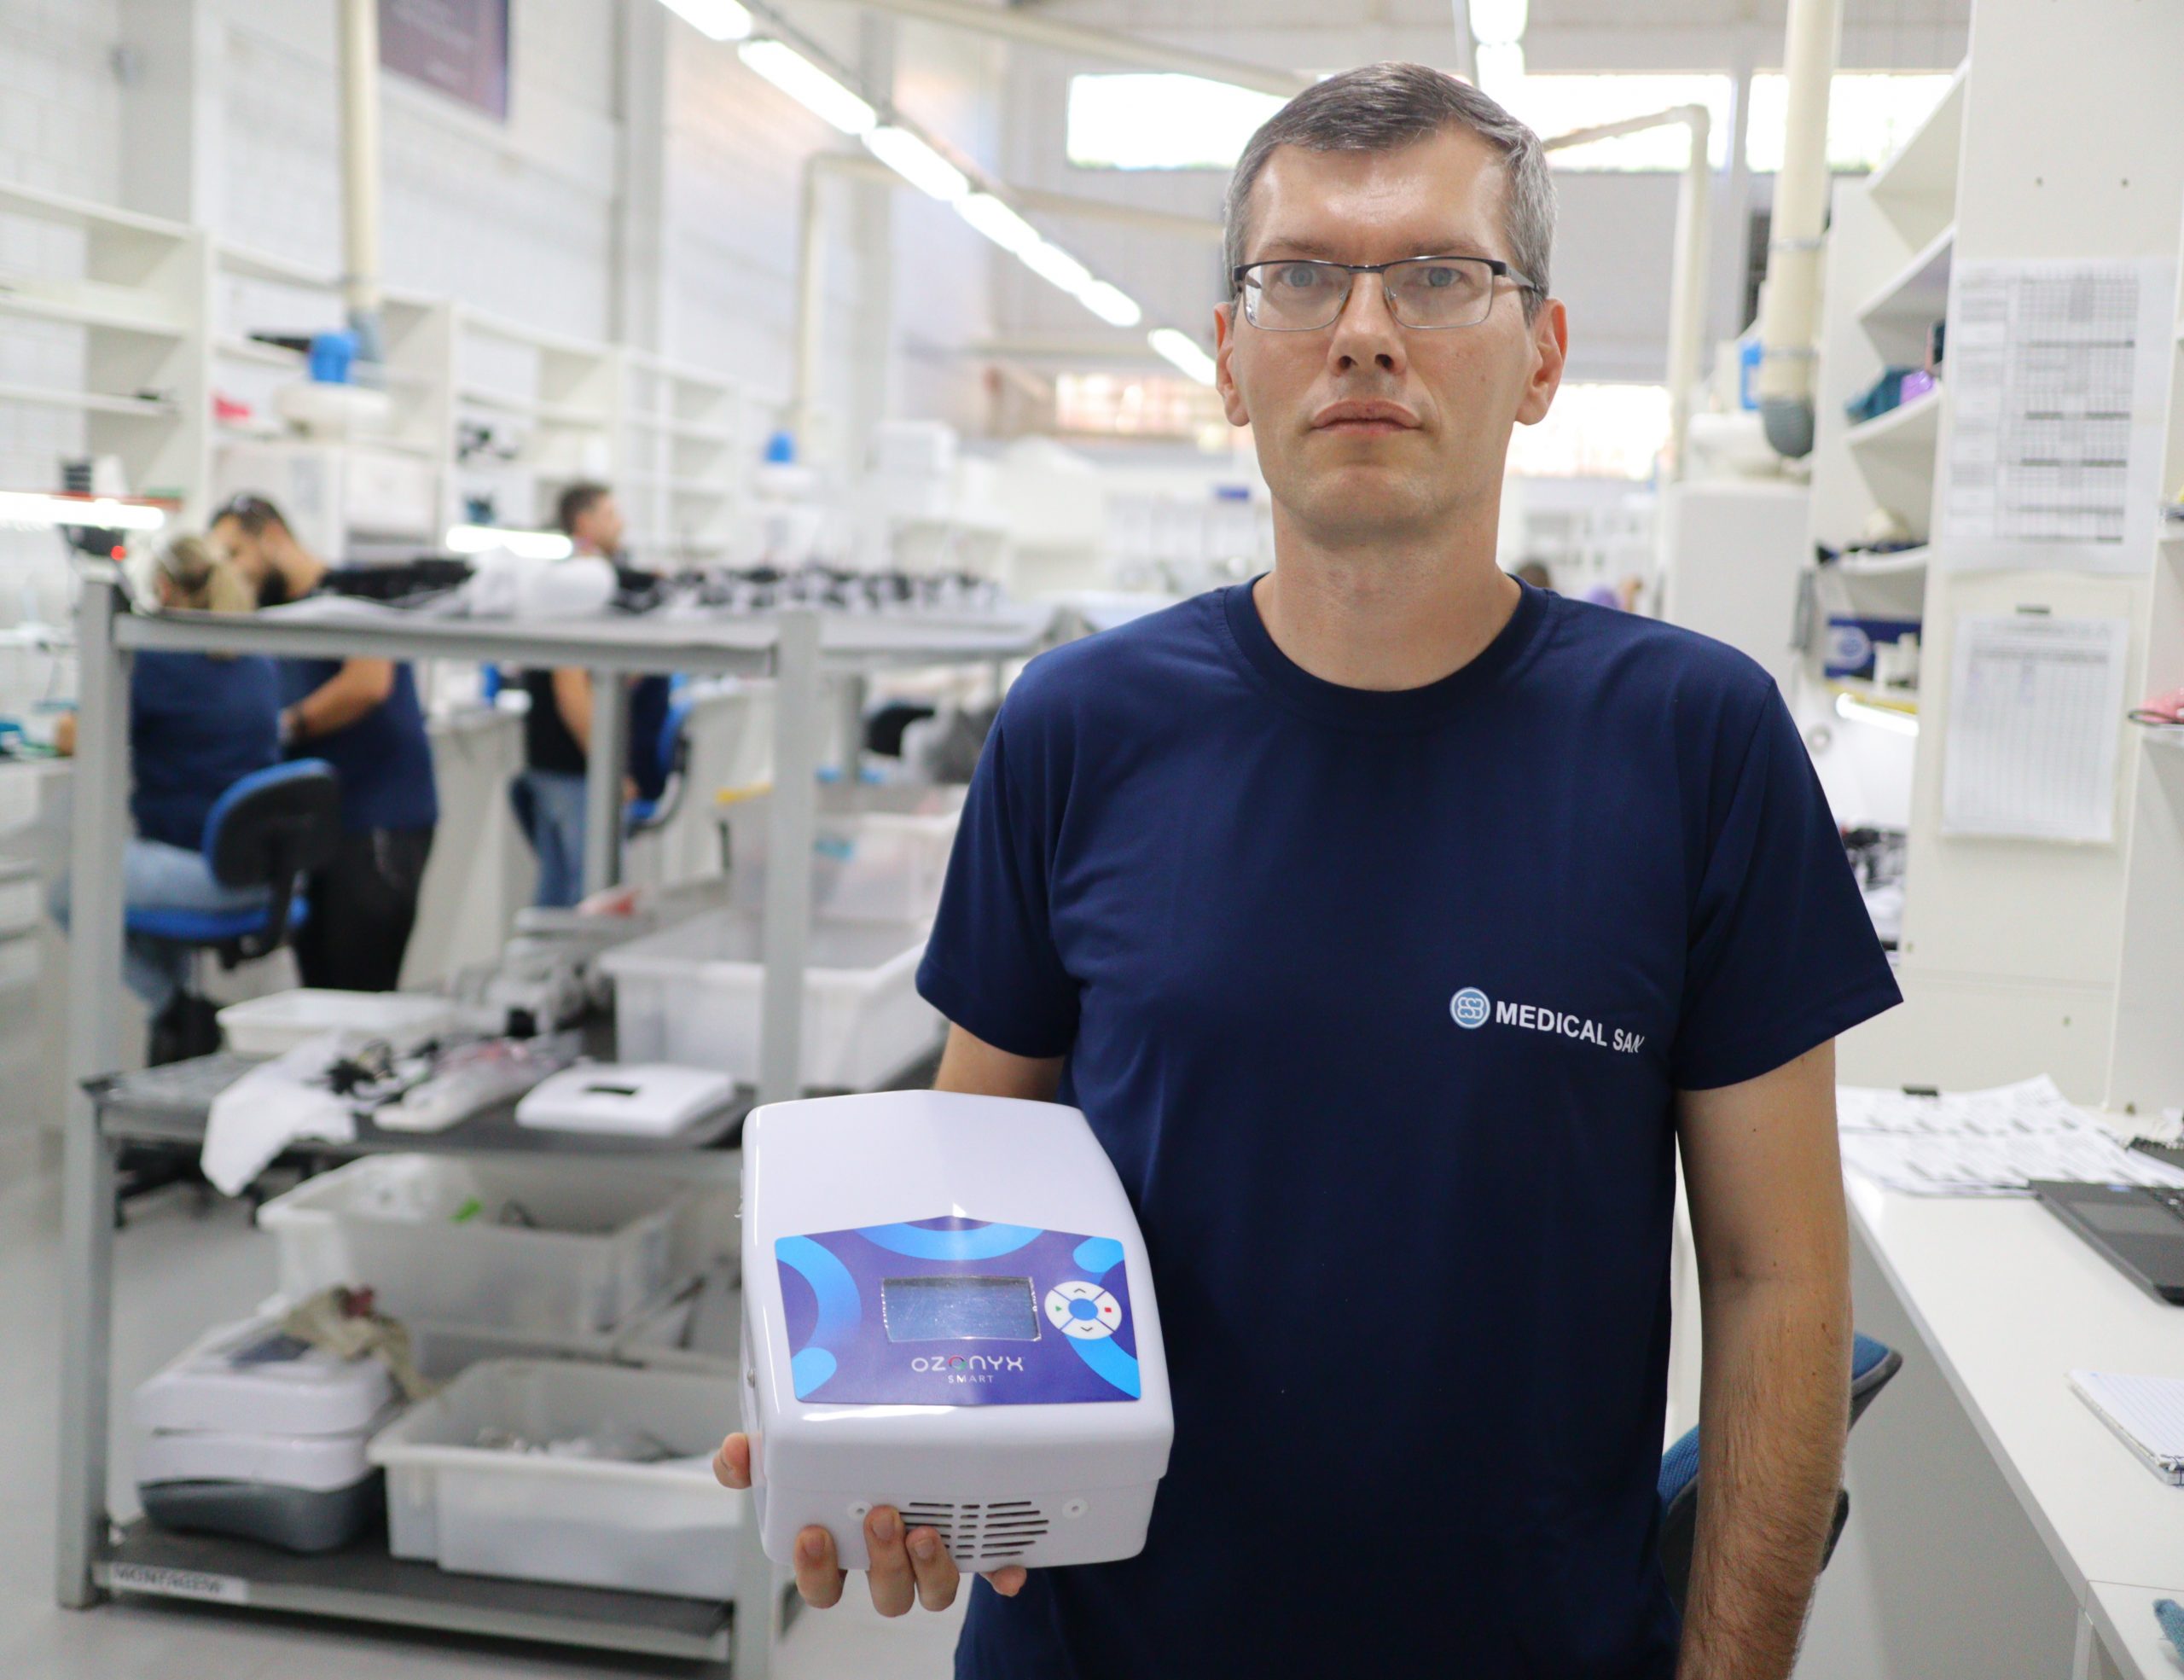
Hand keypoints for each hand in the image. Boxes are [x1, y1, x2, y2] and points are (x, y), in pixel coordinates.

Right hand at [712, 1432, 1027, 1613]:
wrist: (908, 1436)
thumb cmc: (842, 1463)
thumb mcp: (793, 1452)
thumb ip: (757, 1456)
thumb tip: (733, 1453)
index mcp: (843, 1549)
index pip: (823, 1584)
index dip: (817, 1571)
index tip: (813, 1533)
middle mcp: (887, 1561)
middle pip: (885, 1592)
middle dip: (882, 1562)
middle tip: (880, 1518)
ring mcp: (930, 1557)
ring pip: (933, 1591)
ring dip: (932, 1570)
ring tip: (927, 1533)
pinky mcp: (975, 1542)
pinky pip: (992, 1569)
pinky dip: (1000, 1572)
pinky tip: (1006, 1567)